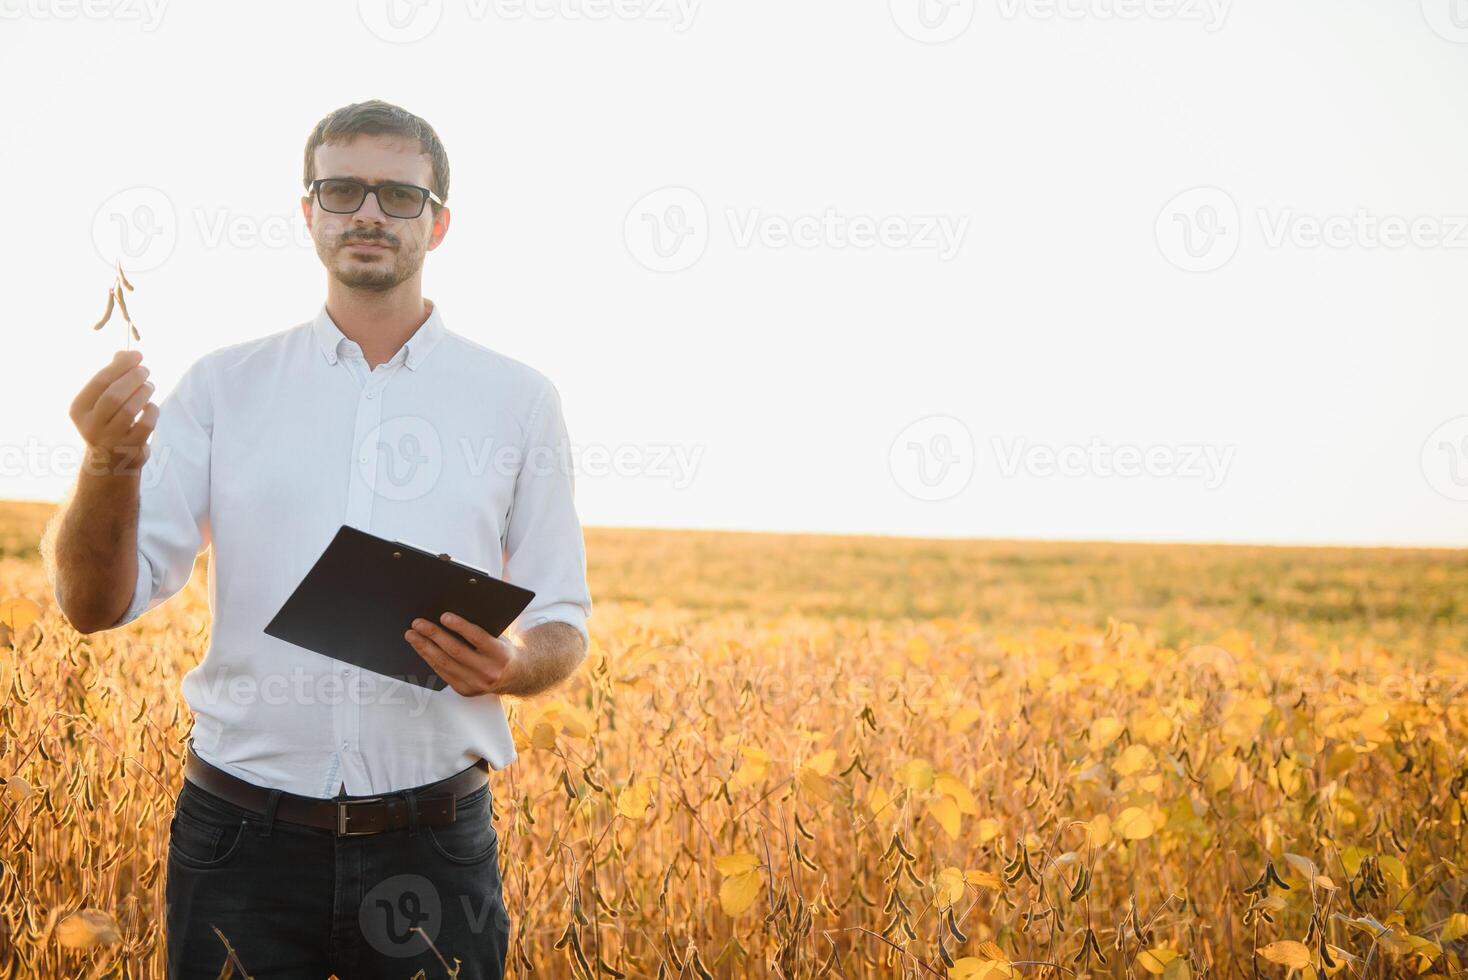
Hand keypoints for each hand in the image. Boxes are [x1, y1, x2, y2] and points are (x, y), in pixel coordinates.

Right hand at [70, 350, 156, 475]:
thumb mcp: (101, 400)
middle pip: (115, 395)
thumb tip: (125, 353)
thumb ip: (111, 376)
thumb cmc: (107, 420)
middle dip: (134, 378)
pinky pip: (146, 424)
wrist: (109, 461)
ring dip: (144, 392)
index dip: (121, 365)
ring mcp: (110, 439)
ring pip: (131, 409)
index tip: (137, 355)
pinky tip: (150, 406)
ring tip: (149, 386)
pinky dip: (152, 410)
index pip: (100, 381)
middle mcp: (91, 425)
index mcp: (79, 409)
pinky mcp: (130, 449)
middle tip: (145, 370)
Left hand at [404, 612, 523, 696]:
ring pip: (445, 664)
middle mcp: (489, 671)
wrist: (516, 676)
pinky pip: (443, 674)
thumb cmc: (503, 649)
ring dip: (424, 648)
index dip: (459, 626)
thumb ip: (484, 625)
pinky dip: (430, 659)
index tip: (443, 615)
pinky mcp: (466, 690)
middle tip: (418, 623)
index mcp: (500, 654)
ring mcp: (476, 683)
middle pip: (456, 651)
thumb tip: (457, 608)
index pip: (477, 638)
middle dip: (434, 635)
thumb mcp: (501, 635)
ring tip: (412, 635)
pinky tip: (421, 648)